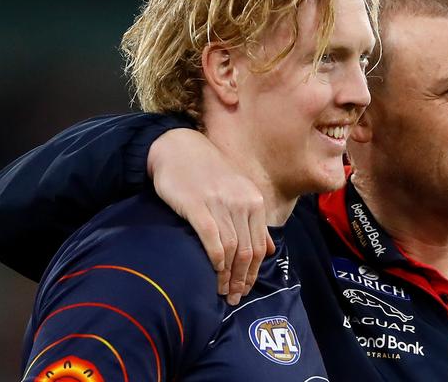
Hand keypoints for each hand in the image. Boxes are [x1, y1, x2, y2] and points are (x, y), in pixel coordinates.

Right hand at [147, 129, 274, 304]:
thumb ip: (254, 221)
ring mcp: (220, 203)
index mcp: (254, 201)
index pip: (259, 246)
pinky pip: (212, 238)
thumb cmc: (208, 173)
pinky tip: (213, 271)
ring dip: (228, 276)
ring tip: (222, 291)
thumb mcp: (238, 192)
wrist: (179, 148)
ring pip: (232, 249)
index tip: (245, 289)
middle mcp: (241, 202)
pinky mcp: (197, 205)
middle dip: (242, 279)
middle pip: (248, 251)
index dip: (254, 272)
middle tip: (234, 298)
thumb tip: (269, 250)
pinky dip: (216, 258)